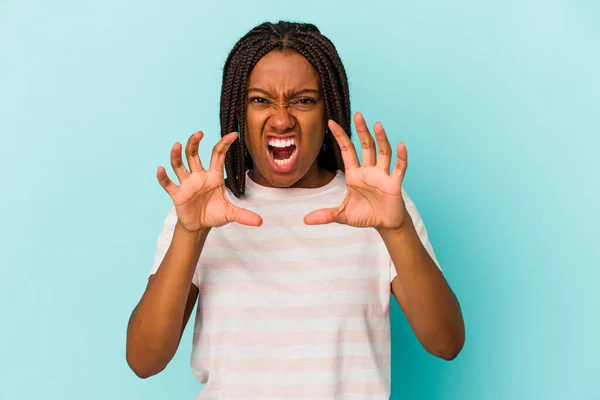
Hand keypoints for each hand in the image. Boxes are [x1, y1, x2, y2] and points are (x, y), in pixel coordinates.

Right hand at [157, 131, 262, 232]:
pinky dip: (163, 177)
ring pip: (179, 165)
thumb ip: (244, 215)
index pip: (218, 155)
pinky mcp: (177, 194)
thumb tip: (260, 222)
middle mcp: (199, 176)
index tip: (233, 134)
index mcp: (214, 176)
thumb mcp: (230, 214)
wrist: (199, 226)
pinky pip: (168, 183)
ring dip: (177, 155)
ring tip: (177, 145)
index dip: (224, 144)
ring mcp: (187, 183)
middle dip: (195, 143)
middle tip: (199, 133)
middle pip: (194, 155)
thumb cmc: (214, 214)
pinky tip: (161, 170)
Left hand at [304, 112, 408, 230]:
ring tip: (377, 125)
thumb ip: (326, 215)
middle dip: (362, 131)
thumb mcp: (342, 215)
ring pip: (382, 153)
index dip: (340, 137)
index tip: (331, 122)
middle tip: (358, 114)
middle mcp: (369, 171)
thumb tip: (305, 220)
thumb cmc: (365, 215)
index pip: (347, 151)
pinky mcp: (394, 183)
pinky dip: (401, 157)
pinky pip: (399, 168)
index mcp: (355, 175)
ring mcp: (383, 175)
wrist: (384, 224)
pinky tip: (400, 145)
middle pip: (366, 146)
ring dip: (381, 139)